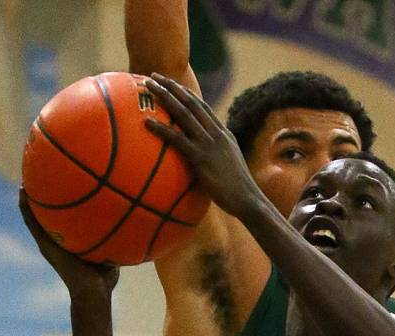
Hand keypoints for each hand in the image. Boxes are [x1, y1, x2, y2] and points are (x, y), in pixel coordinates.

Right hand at [19, 191, 118, 298]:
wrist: (92, 293)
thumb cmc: (103, 280)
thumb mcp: (111, 256)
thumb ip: (114, 240)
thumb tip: (128, 224)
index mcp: (68, 246)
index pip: (62, 225)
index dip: (59, 210)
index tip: (58, 191)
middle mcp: (55, 244)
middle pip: (45, 221)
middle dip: (42, 203)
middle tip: (38, 182)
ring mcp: (48, 245)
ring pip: (34, 220)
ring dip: (28, 202)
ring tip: (23, 183)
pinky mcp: (45, 246)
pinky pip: (33, 224)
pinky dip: (26, 209)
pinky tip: (22, 192)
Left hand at [143, 74, 261, 220]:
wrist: (248, 200)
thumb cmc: (237, 192)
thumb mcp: (228, 168)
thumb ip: (216, 159)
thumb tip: (202, 164)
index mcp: (223, 134)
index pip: (202, 107)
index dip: (185, 93)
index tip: (171, 84)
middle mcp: (216, 133)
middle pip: (191, 103)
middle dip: (172, 86)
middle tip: (154, 76)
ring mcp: (209, 144)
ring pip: (183, 114)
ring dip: (164, 97)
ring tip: (147, 87)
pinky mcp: (202, 158)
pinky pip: (177, 139)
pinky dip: (161, 129)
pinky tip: (146, 123)